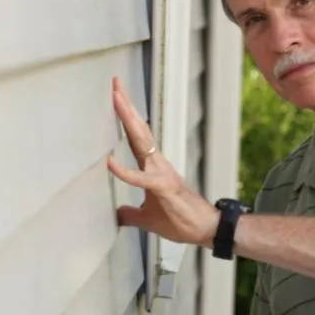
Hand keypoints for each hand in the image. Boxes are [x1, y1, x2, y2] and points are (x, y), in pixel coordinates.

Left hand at [107, 77, 219, 244]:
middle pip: (138, 130)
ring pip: (141, 141)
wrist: (205, 230)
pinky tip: (109, 163)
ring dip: (128, 119)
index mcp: (152, 167)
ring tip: (117, 99)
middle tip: (115, 84)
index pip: (136, 137)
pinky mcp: (163, 188)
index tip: (116, 98)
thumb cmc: (180, 221)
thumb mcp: (147, 218)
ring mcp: (161, 173)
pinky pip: (141, 178)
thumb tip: (117, 215)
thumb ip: (131, 213)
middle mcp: (157, 164)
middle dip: (126, 107)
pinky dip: (124, 171)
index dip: (125, 119)